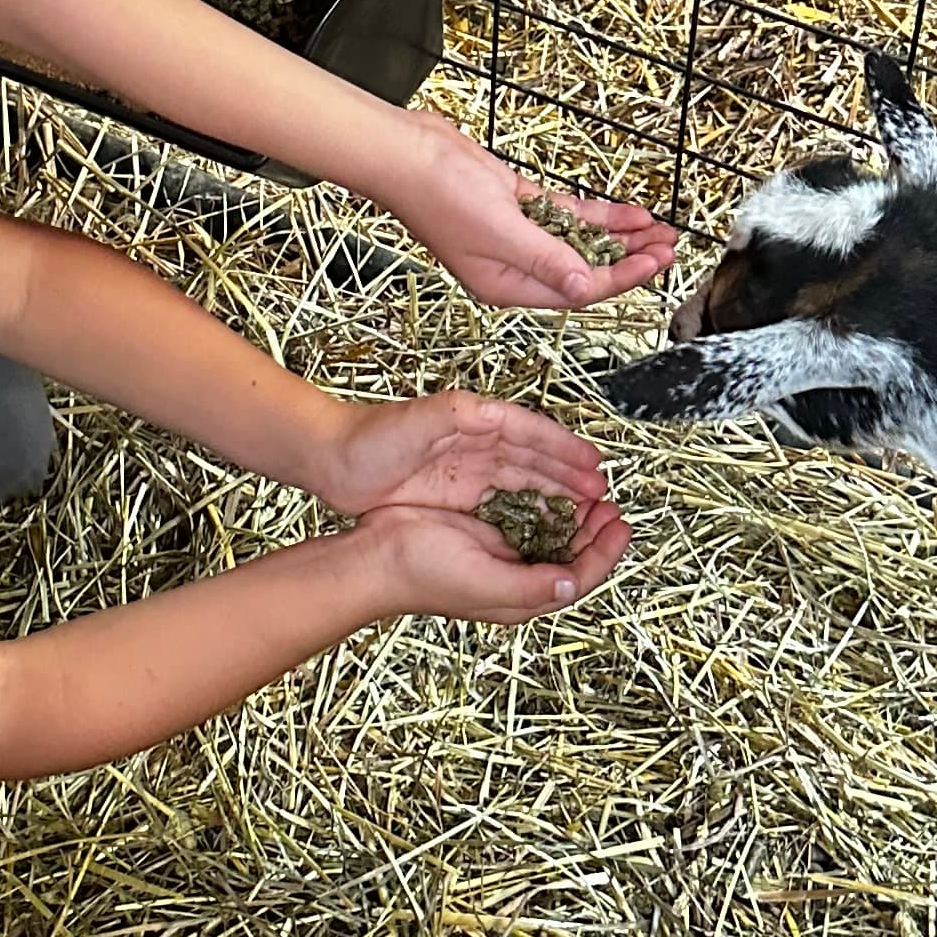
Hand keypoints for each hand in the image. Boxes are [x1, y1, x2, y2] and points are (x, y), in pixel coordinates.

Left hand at [311, 390, 609, 523]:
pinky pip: (504, 498)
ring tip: (586, 510)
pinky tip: (545, 524)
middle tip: (602, 495)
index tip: (594, 465)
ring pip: (525, 479)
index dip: (565, 449)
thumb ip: (453, 414)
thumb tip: (494, 413)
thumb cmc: (368, 437)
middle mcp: (477, 441)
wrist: (333, 460)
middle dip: (571, 474)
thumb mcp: (413, 420)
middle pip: (536, 457)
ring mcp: (468, 466)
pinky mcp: (456, 489)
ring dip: (556, 492)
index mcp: (474, 419)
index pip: (531, 431)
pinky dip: (529, 508)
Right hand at [358, 488, 632, 623]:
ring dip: (574, 514)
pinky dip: (545, 502)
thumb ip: (532, 585)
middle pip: (571, 556)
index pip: (578, 577)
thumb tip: (573, 581)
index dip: (605, 553)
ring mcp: (500, 551)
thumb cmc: (422, 574)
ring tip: (590, 492)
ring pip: (552, 534)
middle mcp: (516, 576)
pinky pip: (526, 515)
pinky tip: (553, 486)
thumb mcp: (485, 582)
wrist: (375, 554)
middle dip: (595, 530)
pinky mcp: (484, 528)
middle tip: (609, 503)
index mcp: (520, 596)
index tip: (620, 524)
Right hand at [390, 115, 679, 312]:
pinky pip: (568, 218)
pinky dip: (599, 217)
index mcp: (507, 285)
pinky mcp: (517, 206)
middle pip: (586, 270)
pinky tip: (629, 213)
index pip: (579, 290)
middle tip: (669, 248)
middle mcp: (515, 266)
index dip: (622, 277)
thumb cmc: (438, 194)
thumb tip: (585, 286)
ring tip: (660, 231)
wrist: (405, 153)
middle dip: (630, 260)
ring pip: (582, 243)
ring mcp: (517, 236)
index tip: (656, 262)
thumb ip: (547, 259)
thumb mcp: (500, 231)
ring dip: (621, 238)